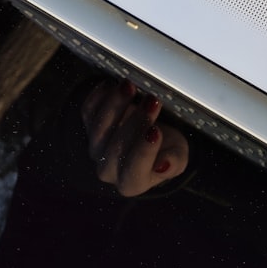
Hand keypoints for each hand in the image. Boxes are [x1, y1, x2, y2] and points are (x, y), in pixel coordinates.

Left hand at [80, 79, 188, 195]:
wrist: (151, 136)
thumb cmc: (166, 149)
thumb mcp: (178, 157)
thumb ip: (174, 163)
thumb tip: (164, 164)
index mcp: (133, 182)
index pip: (133, 173)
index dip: (142, 153)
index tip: (155, 131)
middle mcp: (109, 169)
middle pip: (114, 149)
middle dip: (135, 122)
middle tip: (152, 101)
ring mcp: (97, 148)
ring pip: (98, 129)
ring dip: (114, 106)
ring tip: (130, 87)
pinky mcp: (90, 126)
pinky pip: (88, 112)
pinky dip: (98, 98)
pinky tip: (111, 85)